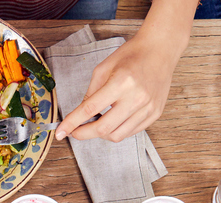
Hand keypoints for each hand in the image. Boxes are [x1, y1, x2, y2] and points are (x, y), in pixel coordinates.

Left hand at [55, 26, 181, 142]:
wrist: (160, 49)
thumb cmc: (131, 55)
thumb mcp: (103, 69)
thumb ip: (90, 94)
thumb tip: (79, 116)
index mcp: (121, 82)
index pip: (90, 109)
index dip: (72, 123)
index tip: (60, 132)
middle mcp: (136, 98)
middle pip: (103, 128)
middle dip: (84, 133)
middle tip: (75, 132)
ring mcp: (148, 108)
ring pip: (117, 135)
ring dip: (101, 133)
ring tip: (96, 124)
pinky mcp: (155, 114)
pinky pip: (130, 132)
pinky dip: (117, 130)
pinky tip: (113, 120)